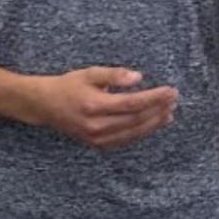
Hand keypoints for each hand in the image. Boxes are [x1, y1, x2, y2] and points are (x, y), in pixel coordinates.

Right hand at [25, 67, 178, 150]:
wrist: (45, 106)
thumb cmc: (68, 86)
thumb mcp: (89, 73)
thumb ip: (114, 75)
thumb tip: (139, 78)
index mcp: (94, 105)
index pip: (133, 103)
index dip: (154, 98)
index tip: (170, 90)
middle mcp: (96, 125)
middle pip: (136, 119)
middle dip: (158, 110)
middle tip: (174, 100)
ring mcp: (97, 138)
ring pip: (133, 133)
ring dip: (154, 123)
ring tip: (169, 113)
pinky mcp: (97, 144)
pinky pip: (125, 140)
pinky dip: (141, 132)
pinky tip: (153, 124)